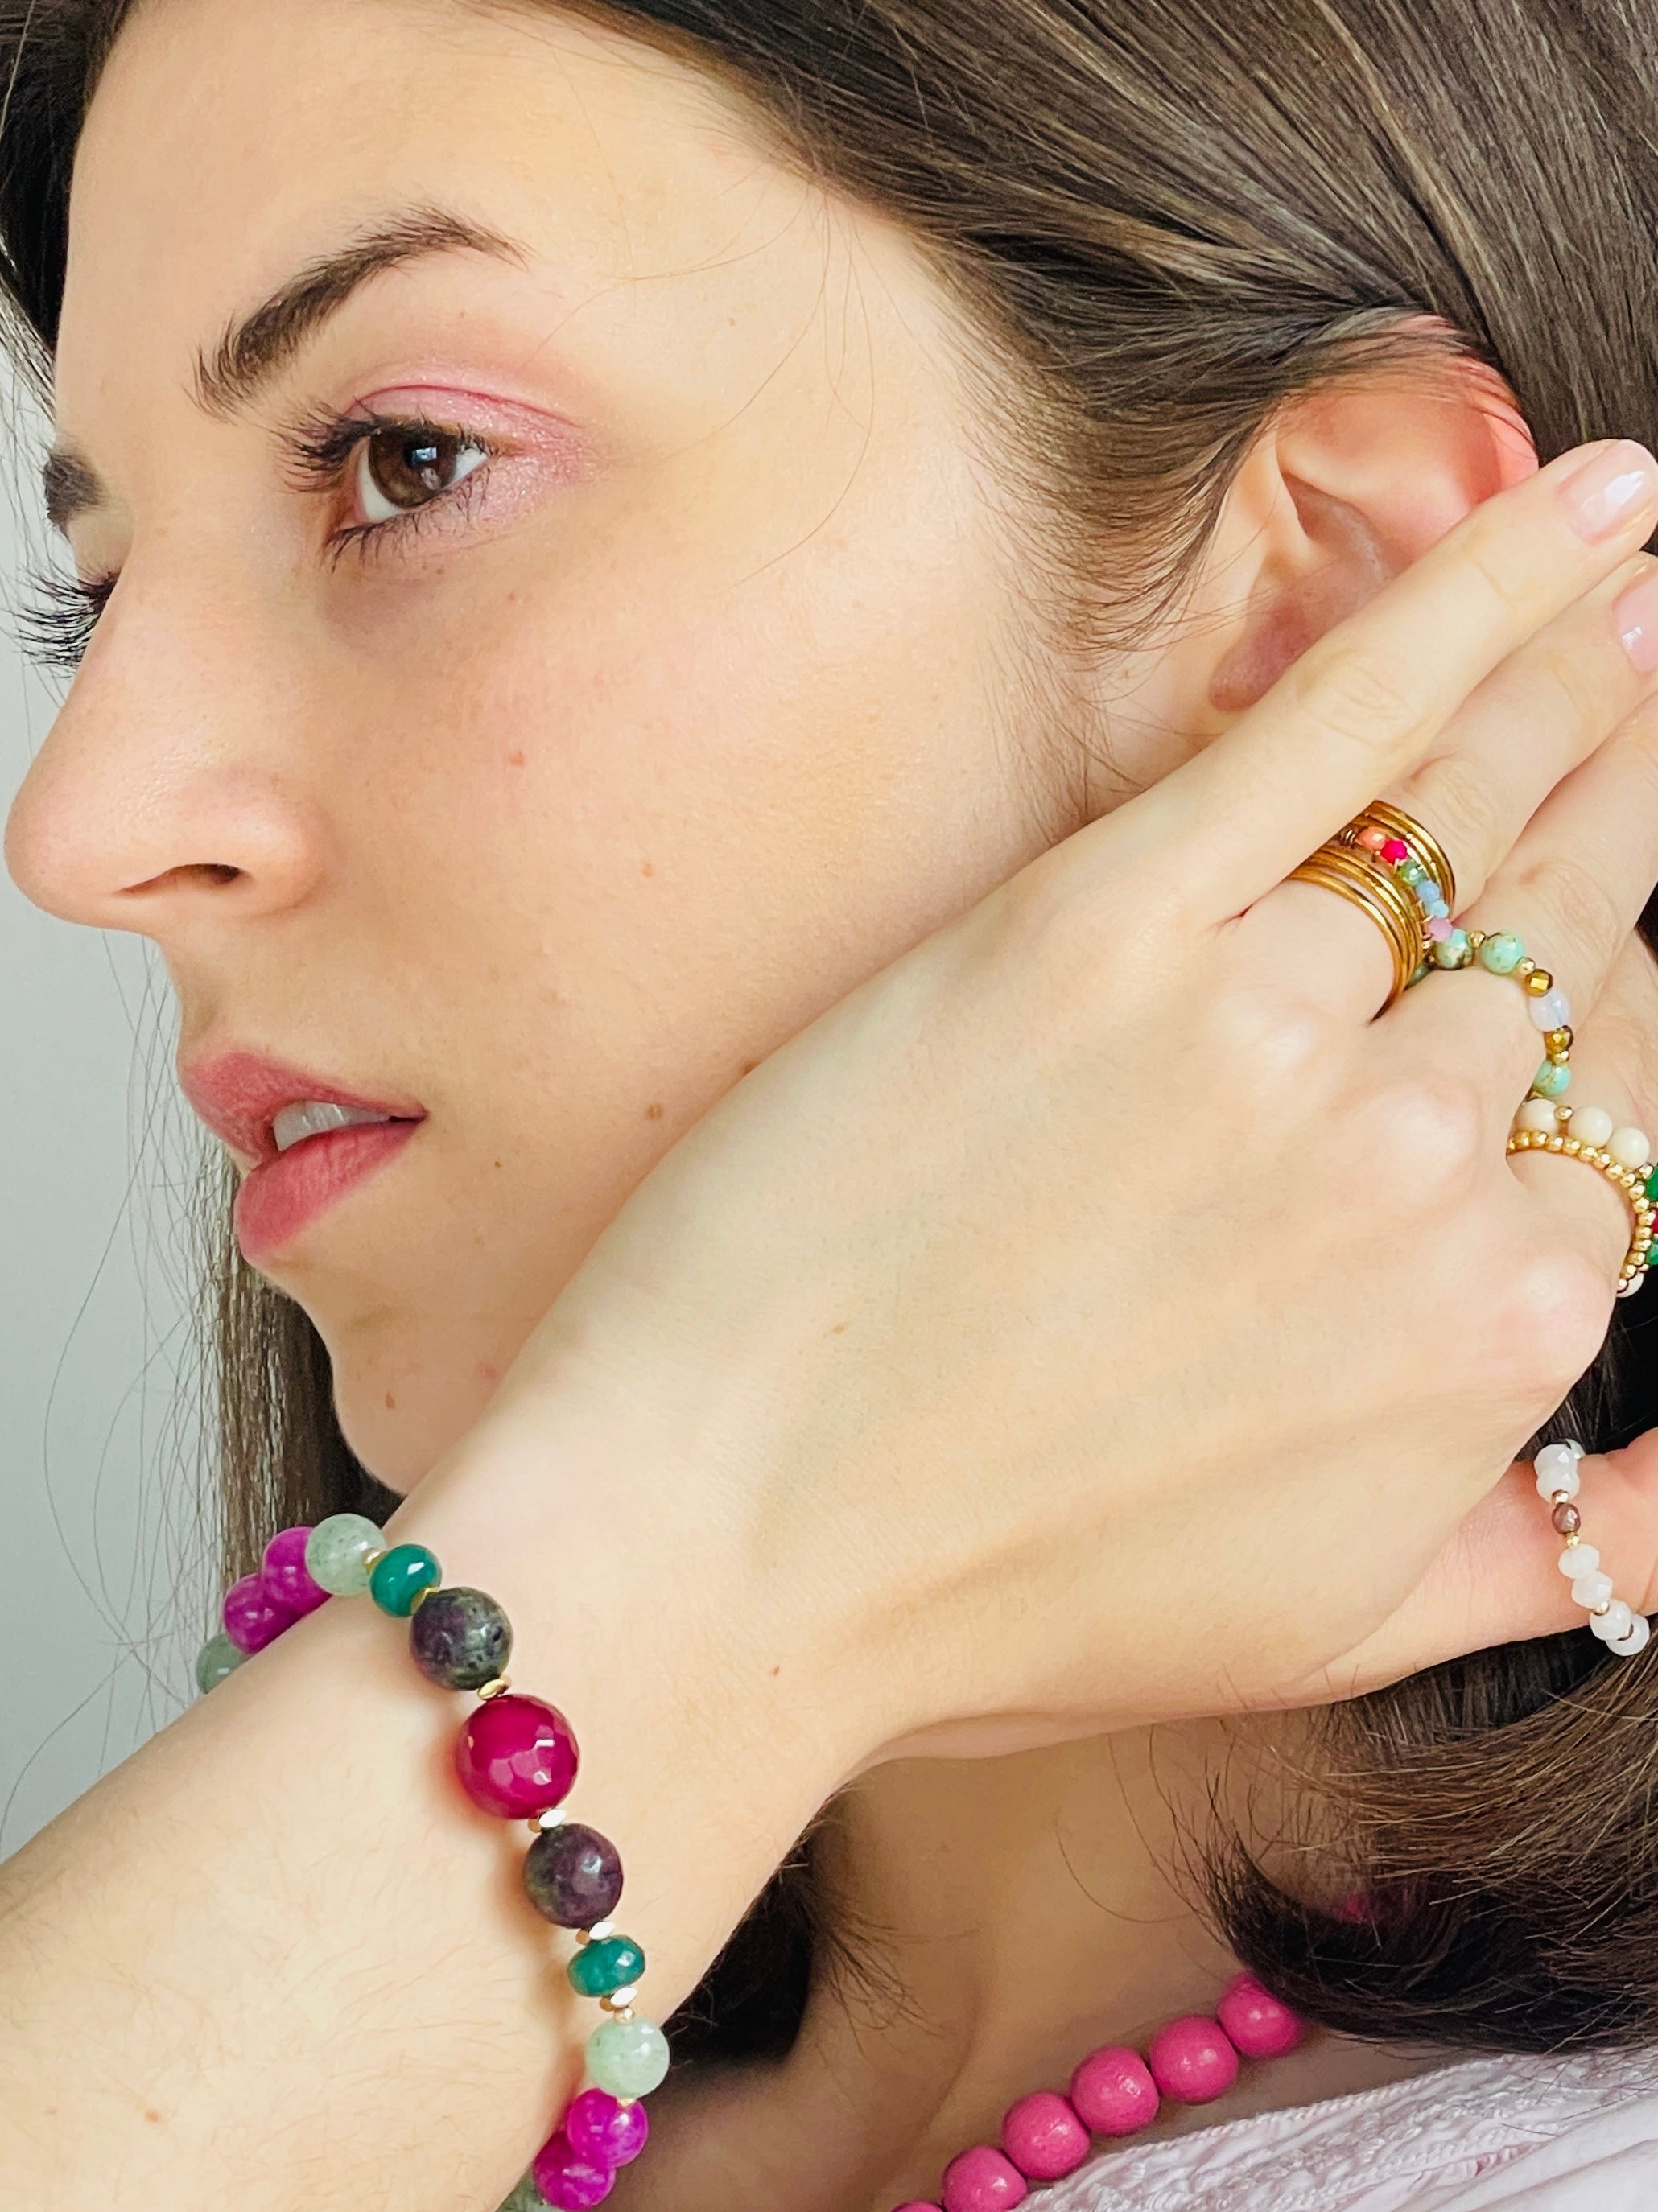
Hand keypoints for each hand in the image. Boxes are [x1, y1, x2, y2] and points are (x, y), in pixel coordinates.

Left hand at [462, 440, 1657, 1773]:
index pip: (1619, 1104)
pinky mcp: (1099, 930)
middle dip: (1619, 800)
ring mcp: (1269, 1032)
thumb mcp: (1331, 1631)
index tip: (1617, 890)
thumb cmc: (998, 1613)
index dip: (1613, 1004)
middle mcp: (1423, 1166)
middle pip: (1561, 939)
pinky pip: (1340, 722)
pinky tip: (1590, 502)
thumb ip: (1554, 1552)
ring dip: (1579, 676)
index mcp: (1499, 1323)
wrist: (723, 1561)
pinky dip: (1475, 596)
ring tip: (1636, 579)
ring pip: (1474, 815)